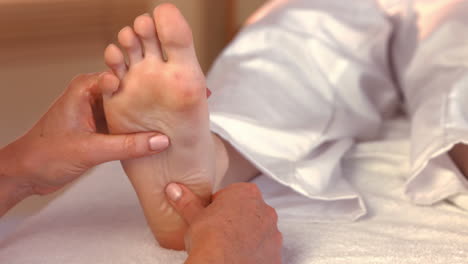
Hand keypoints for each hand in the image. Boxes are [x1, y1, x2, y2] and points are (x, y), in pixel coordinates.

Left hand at [0, 73, 169, 195]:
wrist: (26, 174)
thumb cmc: (45, 155)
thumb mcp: (91, 150)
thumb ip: (127, 146)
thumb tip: (161, 140)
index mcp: (85, 88)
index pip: (124, 75)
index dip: (147, 80)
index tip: (171, 88)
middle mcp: (93, 94)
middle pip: (130, 89)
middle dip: (151, 97)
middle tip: (178, 104)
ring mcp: (98, 111)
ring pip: (130, 107)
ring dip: (146, 114)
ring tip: (173, 119)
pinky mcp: (101, 126)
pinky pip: (125, 122)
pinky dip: (138, 128)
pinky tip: (156, 134)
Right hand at [166, 183, 282, 263]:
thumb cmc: (210, 238)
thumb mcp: (194, 217)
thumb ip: (187, 201)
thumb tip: (174, 189)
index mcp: (246, 193)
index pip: (232, 194)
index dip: (219, 206)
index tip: (210, 216)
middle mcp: (265, 210)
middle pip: (248, 211)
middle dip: (236, 219)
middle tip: (218, 232)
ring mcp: (273, 232)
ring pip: (259, 231)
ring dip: (247, 236)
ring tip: (228, 248)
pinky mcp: (276, 253)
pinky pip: (264, 250)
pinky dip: (254, 254)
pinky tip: (240, 258)